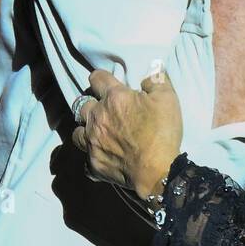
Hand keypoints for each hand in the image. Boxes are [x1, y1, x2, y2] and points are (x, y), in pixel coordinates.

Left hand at [73, 65, 182, 201]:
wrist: (158, 171)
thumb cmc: (162, 132)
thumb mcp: (167, 98)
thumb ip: (156, 80)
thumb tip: (148, 74)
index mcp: (114, 98)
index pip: (97, 78)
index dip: (101, 78)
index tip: (107, 82)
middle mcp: (97, 117)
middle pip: (81, 104)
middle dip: (91, 104)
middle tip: (104, 109)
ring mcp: (92, 142)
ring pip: (77, 131)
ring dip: (86, 129)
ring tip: (97, 133)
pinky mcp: (93, 163)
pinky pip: (85, 158)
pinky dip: (93, 155)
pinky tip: (103, 156)